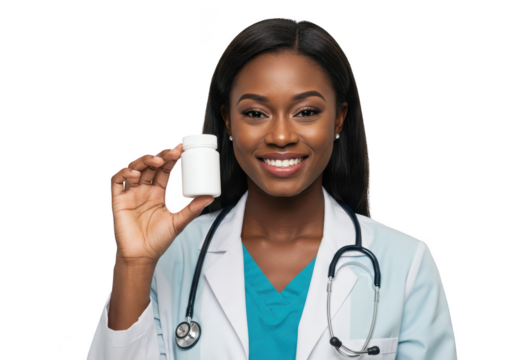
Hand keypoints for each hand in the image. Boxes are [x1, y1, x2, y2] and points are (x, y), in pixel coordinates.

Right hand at [110, 143, 213, 265]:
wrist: (142, 256)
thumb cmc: (158, 241)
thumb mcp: (179, 222)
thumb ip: (193, 209)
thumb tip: (210, 196)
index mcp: (157, 193)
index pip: (163, 170)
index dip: (170, 159)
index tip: (180, 151)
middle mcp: (143, 190)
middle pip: (150, 166)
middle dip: (160, 156)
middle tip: (172, 152)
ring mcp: (130, 194)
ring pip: (134, 169)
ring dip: (144, 161)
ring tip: (157, 160)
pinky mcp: (118, 201)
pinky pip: (117, 182)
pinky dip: (125, 174)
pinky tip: (136, 174)